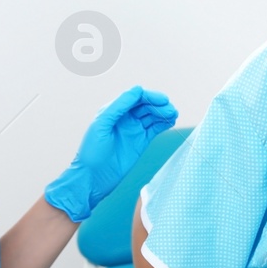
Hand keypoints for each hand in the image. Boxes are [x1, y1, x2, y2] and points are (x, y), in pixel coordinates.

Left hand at [44, 86, 178, 221]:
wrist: (93, 177)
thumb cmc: (92, 151)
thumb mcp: (102, 124)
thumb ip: (119, 106)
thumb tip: (138, 90)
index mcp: (114, 110)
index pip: (136, 97)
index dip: (150, 97)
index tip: (163, 100)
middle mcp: (125, 118)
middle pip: (146, 106)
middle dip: (159, 106)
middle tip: (171, 110)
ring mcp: (133, 130)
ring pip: (152, 116)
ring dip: (164, 114)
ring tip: (174, 115)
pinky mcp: (141, 142)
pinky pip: (155, 129)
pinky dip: (163, 125)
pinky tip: (171, 122)